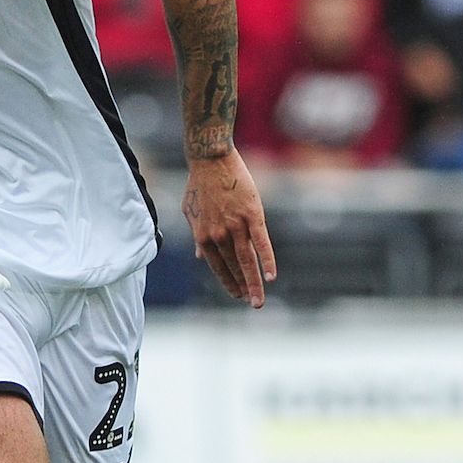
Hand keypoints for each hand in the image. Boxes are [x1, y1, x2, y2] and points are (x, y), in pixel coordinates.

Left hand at [182, 148, 275, 307]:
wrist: (211, 159)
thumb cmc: (200, 184)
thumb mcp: (191, 213)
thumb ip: (198, 236)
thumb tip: (201, 257)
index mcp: (203, 236)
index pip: (217, 266)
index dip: (228, 282)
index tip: (236, 294)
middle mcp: (218, 235)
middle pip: (233, 267)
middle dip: (243, 287)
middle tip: (253, 304)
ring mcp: (235, 225)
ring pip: (246, 260)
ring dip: (254, 282)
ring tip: (258, 300)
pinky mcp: (252, 215)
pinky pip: (261, 242)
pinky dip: (267, 260)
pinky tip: (272, 276)